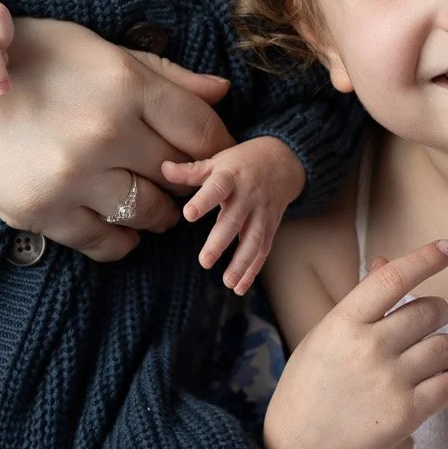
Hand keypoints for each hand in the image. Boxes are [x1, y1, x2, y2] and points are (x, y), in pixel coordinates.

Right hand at [0, 18, 231, 262]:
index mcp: (124, 84)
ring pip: (153, 214)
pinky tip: (115, 219)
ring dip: (160, 212)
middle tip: (177, 177)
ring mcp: (73, 176)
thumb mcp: (97, 52)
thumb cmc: (32, 67)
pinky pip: (111, 243)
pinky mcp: (46, 212)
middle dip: (188, 179)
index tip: (214, 155)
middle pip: (182, 174)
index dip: (218, 147)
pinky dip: (123, 238)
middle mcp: (104, 130)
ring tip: (148, 198)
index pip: (203, 130)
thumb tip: (222, 92)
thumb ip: (162, 74)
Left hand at [162, 136, 305, 293]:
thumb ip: (191, 171)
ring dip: (241, 263)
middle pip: (234, 220)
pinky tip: (239, 287)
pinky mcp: (270, 227)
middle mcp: (248, 196)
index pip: (217, 187)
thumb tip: (163, 169)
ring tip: (227, 282)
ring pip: (253, 240)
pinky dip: (252, 270)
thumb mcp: (219, 160)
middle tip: (204, 261)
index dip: (204, 200)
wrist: (284, 160)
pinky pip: (263, 250)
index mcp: (231, 177)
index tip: (189, 214)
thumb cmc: (243, 162)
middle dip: (220, 242)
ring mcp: (261, 213)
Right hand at [266, 239, 447, 448]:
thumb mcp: (326, 334)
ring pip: (446, 346)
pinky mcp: (407, 413)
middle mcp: (368, 347)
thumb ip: (360, 299)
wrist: (304, 446)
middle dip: (437, 312)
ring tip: (427, 358)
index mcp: (343, 321)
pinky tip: (436, 381)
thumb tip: (387, 260)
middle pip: (429, 311)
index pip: (392, 279)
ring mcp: (389, 381)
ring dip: (444, 348)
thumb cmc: (314, 381)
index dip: (425, 259)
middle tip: (427, 323)